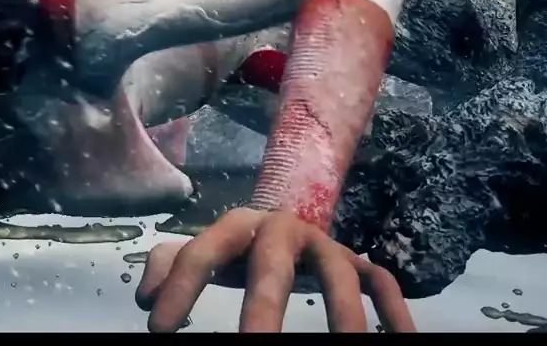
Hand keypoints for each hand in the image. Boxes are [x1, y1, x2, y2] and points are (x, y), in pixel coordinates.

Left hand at [135, 207, 415, 332]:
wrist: (294, 213)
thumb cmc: (240, 247)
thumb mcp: (206, 250)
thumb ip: (170, 266)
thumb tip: (144, 297)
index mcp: (238, 226)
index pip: (202, 252)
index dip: (179, 286)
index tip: (158, 328)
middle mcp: (283, 231)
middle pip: (272, 268)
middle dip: (262, 310)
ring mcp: (324, 246)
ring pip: (339, 278)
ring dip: (344, 318)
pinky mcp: (357, 262)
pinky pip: (382, 284)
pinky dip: (395, 312)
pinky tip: (401, 339)